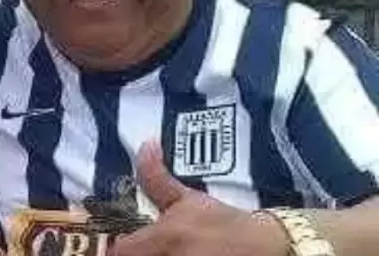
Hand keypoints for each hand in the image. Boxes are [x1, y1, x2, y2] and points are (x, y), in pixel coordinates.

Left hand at [112, 141, 289, 255]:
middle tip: (146, 246)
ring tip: (165, 250)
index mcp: (167, 237)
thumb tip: (145, 145)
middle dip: (136, 253)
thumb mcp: (190, 199)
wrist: (270, 247)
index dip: (118, 246)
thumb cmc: (226, 223)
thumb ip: (157, 178)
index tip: (126, 240)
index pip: (122, 251)